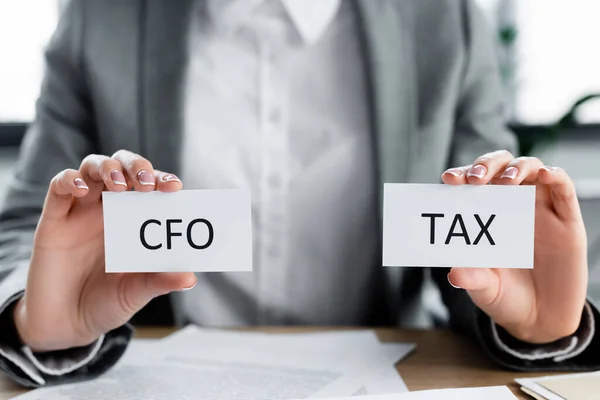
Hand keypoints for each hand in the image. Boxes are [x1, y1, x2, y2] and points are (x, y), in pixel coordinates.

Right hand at [13, 150, 195, 351]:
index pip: (150, 187)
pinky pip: (58, 188)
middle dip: (136, 167)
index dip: (162, 179)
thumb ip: (160, 281)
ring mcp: (80, 212)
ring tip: (118, 184)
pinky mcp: (53, 220)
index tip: (175, 187)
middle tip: (146, 183)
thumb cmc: (106, 303)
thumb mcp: (136, 293)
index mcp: (134, 220)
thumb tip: (191, 277)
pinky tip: (80, 188)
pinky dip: (68, 180)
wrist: (66, 325)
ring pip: (91, 169)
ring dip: (107, 167)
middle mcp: (108, 209)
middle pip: (122, 167)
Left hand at [442, 150, 587, 343]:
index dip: (461, 175)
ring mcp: (541, 211)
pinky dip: (556, 176)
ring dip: (517, 168)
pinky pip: (564, 190)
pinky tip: (545, 174)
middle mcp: (512, 206)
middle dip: (486, 165)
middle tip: (475, 178)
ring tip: (507, 181)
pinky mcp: (567, 221)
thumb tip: (454, 274)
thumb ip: (472, 278)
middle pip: (500, 167)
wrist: (541, 319)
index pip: (472, 184)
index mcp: (486, 215)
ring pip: (532, 169)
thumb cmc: (506, 297)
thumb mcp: (485, 289)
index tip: (448, 179)